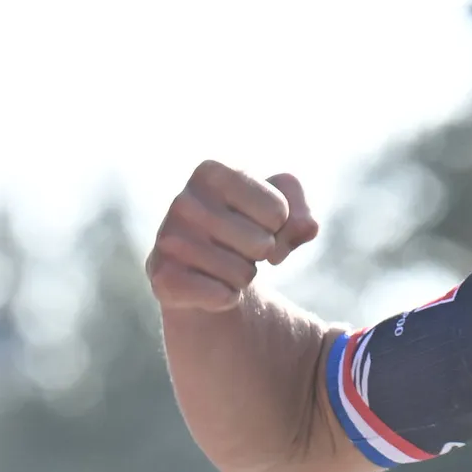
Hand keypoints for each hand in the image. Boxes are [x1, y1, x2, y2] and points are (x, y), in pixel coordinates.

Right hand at [146, 162, 318, 313]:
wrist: (201, 270)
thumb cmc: (244, 227)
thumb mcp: (279, 209)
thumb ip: (301, 209)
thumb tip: (308, 226)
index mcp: (211, 172)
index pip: (278, 210)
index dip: (277, 225)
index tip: (255, 222)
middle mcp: (183, 202)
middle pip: (262, 244)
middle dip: (260, 252)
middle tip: (236, 247)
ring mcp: (169, 240)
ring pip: (244, 275)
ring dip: (242, 277)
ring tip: (221, 264)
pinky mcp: (164, 278)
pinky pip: (223, 296)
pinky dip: (226, 298)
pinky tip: (208, 286)